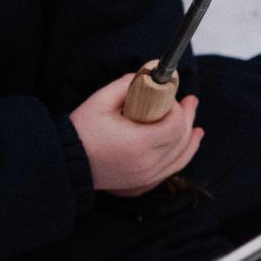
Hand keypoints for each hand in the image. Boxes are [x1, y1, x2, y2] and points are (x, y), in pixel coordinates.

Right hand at [70, 73, 204, 196]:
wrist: (63, 162)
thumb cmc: (79, 131)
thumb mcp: (99, 101)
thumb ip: (126, 85)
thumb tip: (149, 77)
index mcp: (138, 144)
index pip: (175, 126)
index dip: (178, 110)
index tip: (171, 98)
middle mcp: (147, 164)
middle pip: (182, 140)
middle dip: (188, 118)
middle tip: (190, 101)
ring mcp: (146, 177)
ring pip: (181, 156)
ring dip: (190, 138)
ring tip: (196, 125)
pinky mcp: (142, 183)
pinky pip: (171, 169)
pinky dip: (182, 155)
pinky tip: (188, 144)